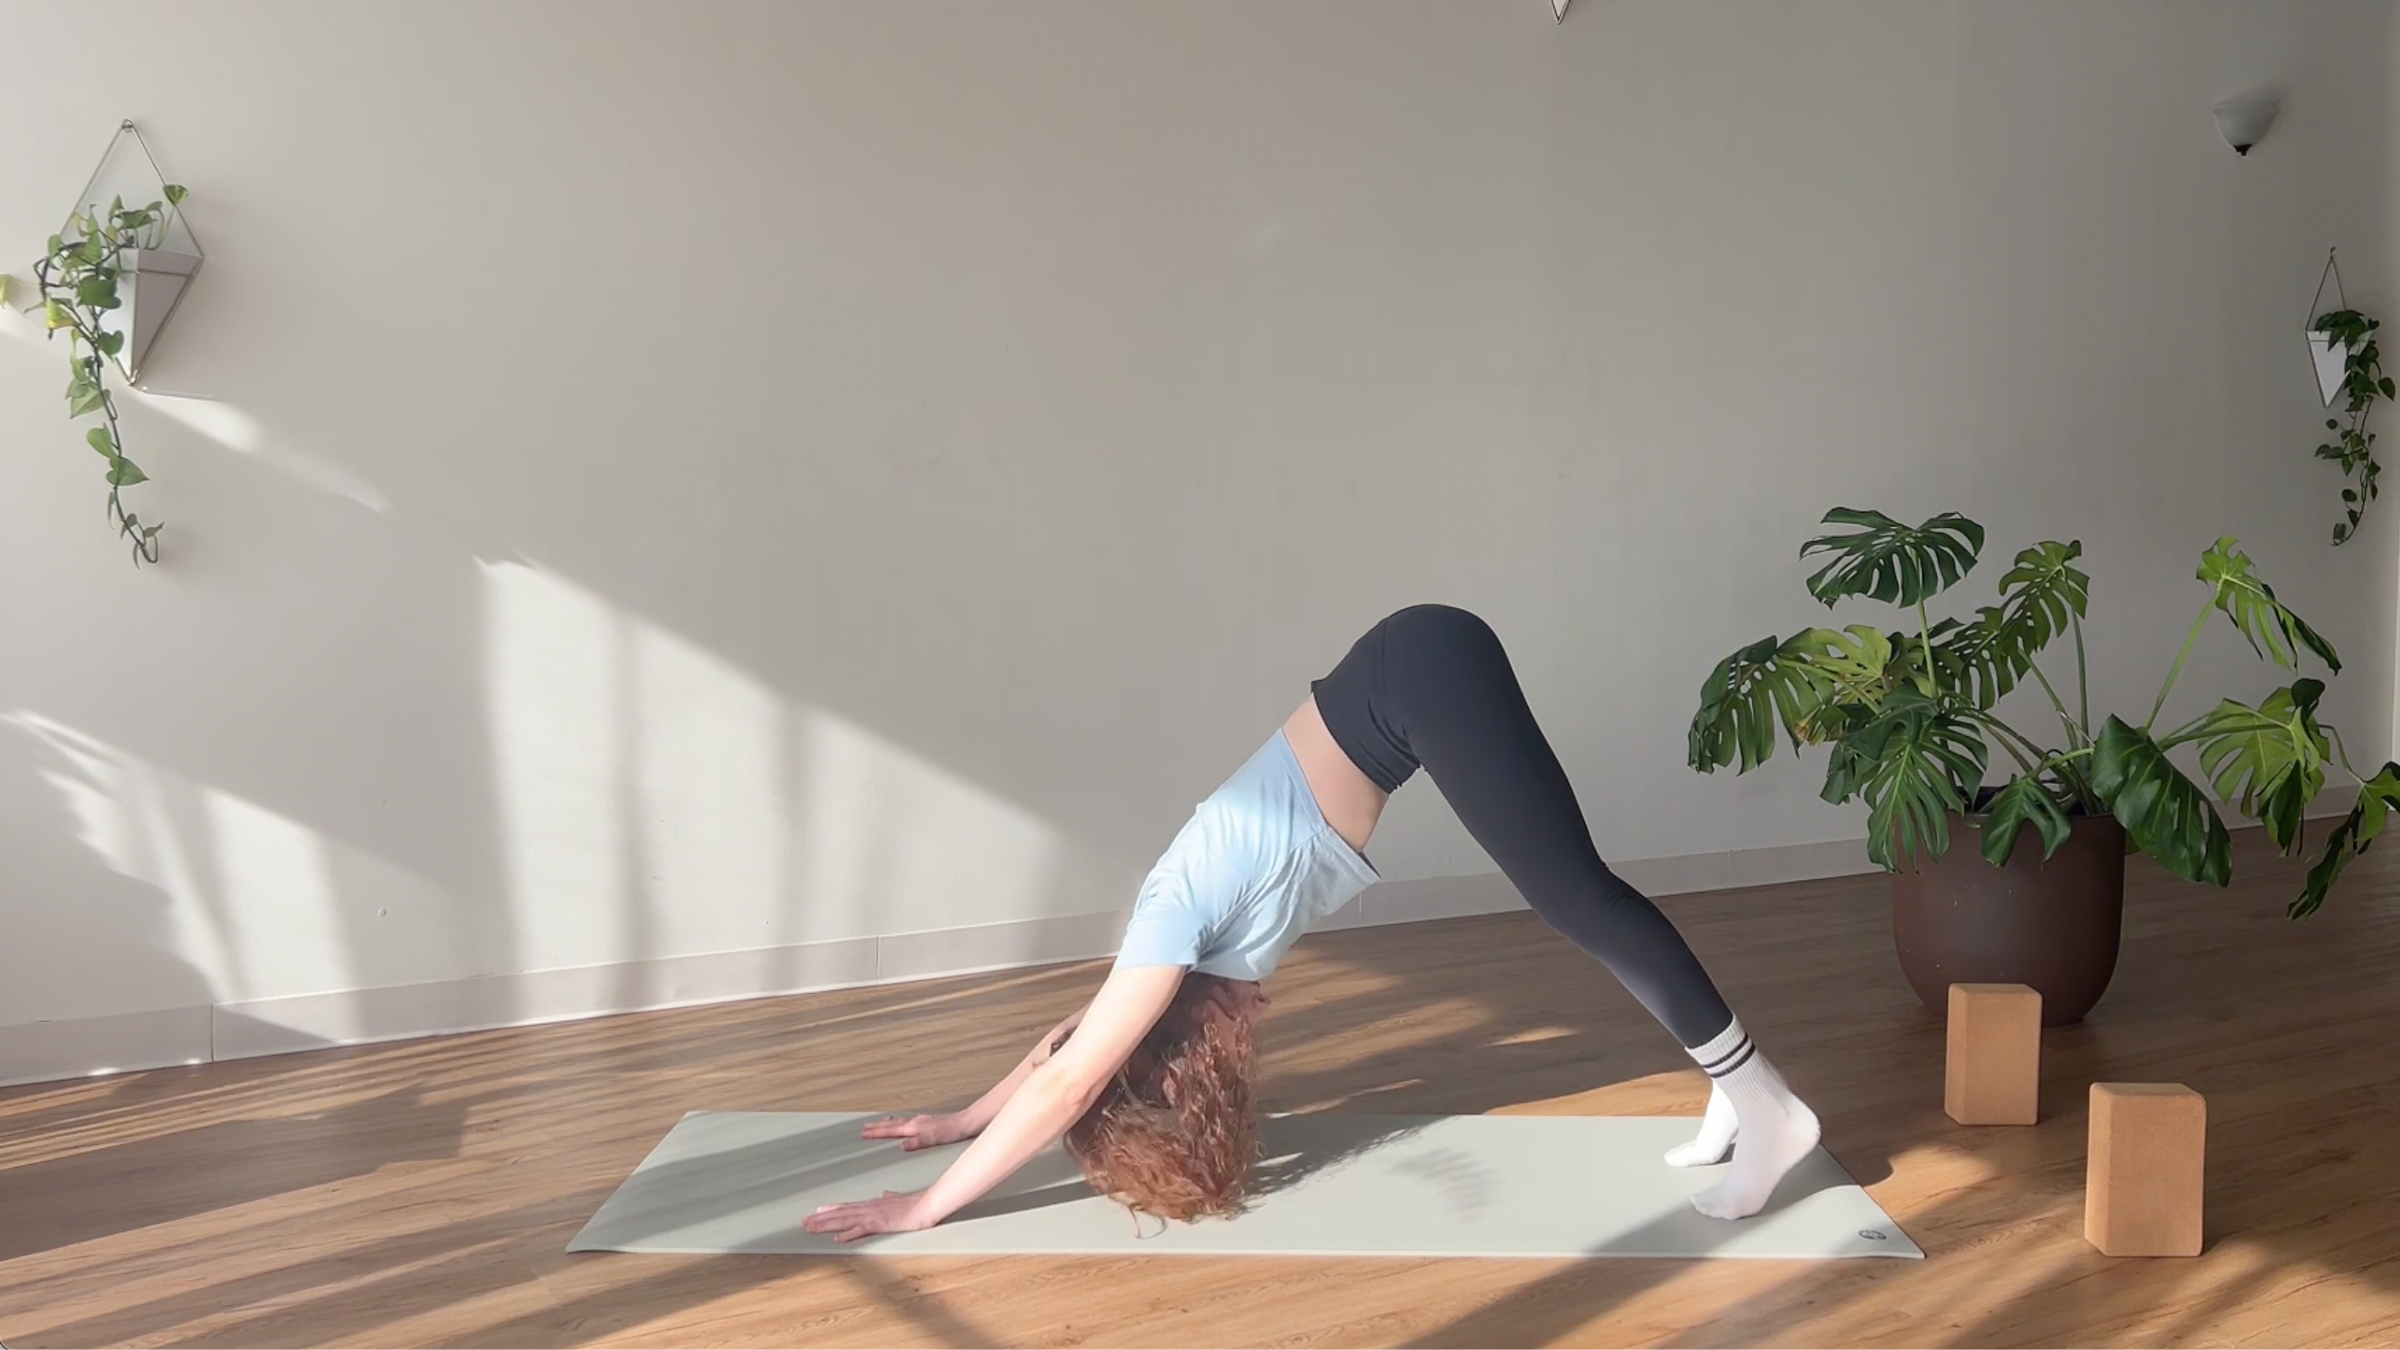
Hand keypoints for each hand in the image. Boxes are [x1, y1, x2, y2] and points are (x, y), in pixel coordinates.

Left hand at [803, 1188, 935, 1242]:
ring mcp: (873, 1215)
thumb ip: (892, 1197)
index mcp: (873, 1205)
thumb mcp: (900, 1199)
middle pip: (840, 1214)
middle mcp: (869, 1208)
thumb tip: (887, 1194)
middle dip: (821, 1219)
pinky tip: (838, 1238)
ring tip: (810, 1228)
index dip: (831, 1210)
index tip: (816, 1212)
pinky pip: (861, 1230)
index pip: (847, 1207)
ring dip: (826, 1224)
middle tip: (803, 1222)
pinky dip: (848, 1234)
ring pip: (844, 1220)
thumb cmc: (916, 1203)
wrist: (928, 1204)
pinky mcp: (880, 1223)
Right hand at [861, 1112, 969, 1150]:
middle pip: (892, 1124)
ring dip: (886, 1123)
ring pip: (898, 1121)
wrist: (967, 1123)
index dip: (877, 1132)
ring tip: (877, 1124)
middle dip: (877, 1126)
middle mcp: (916, 1122)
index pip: (891, 1130)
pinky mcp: (927, 1123)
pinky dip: (899, 1123)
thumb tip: (903, 1146)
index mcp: (915, 1127)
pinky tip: (902, 1125)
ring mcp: (921, 1121)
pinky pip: (907, 1121)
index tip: (863, 1133)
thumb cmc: (953, 1131)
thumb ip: (918, 1142)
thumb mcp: (935, 1139)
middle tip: (864, 1128)